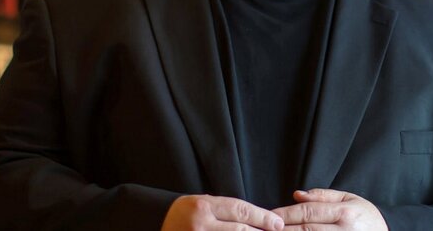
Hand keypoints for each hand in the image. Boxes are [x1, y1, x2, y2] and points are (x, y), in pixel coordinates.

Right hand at [162, 194, 284, 230]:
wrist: (155, 224)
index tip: (278, 222)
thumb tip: (258, 220)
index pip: (239, 210)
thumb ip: (226, 211)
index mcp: (202, 206)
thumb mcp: (201, 203)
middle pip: (240, 230)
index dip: (262, 216)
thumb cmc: (183, 214)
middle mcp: (199, 224)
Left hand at [272, 189, 387, 229]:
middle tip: (264, 227)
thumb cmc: (368, 219)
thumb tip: (297, 195)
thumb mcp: (350, 200)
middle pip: (305, 230)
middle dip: (282, 229)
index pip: (308, 212)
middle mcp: (344, 230)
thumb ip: (324, 196)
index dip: (286, 214)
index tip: (270, 215)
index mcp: (345, 212)